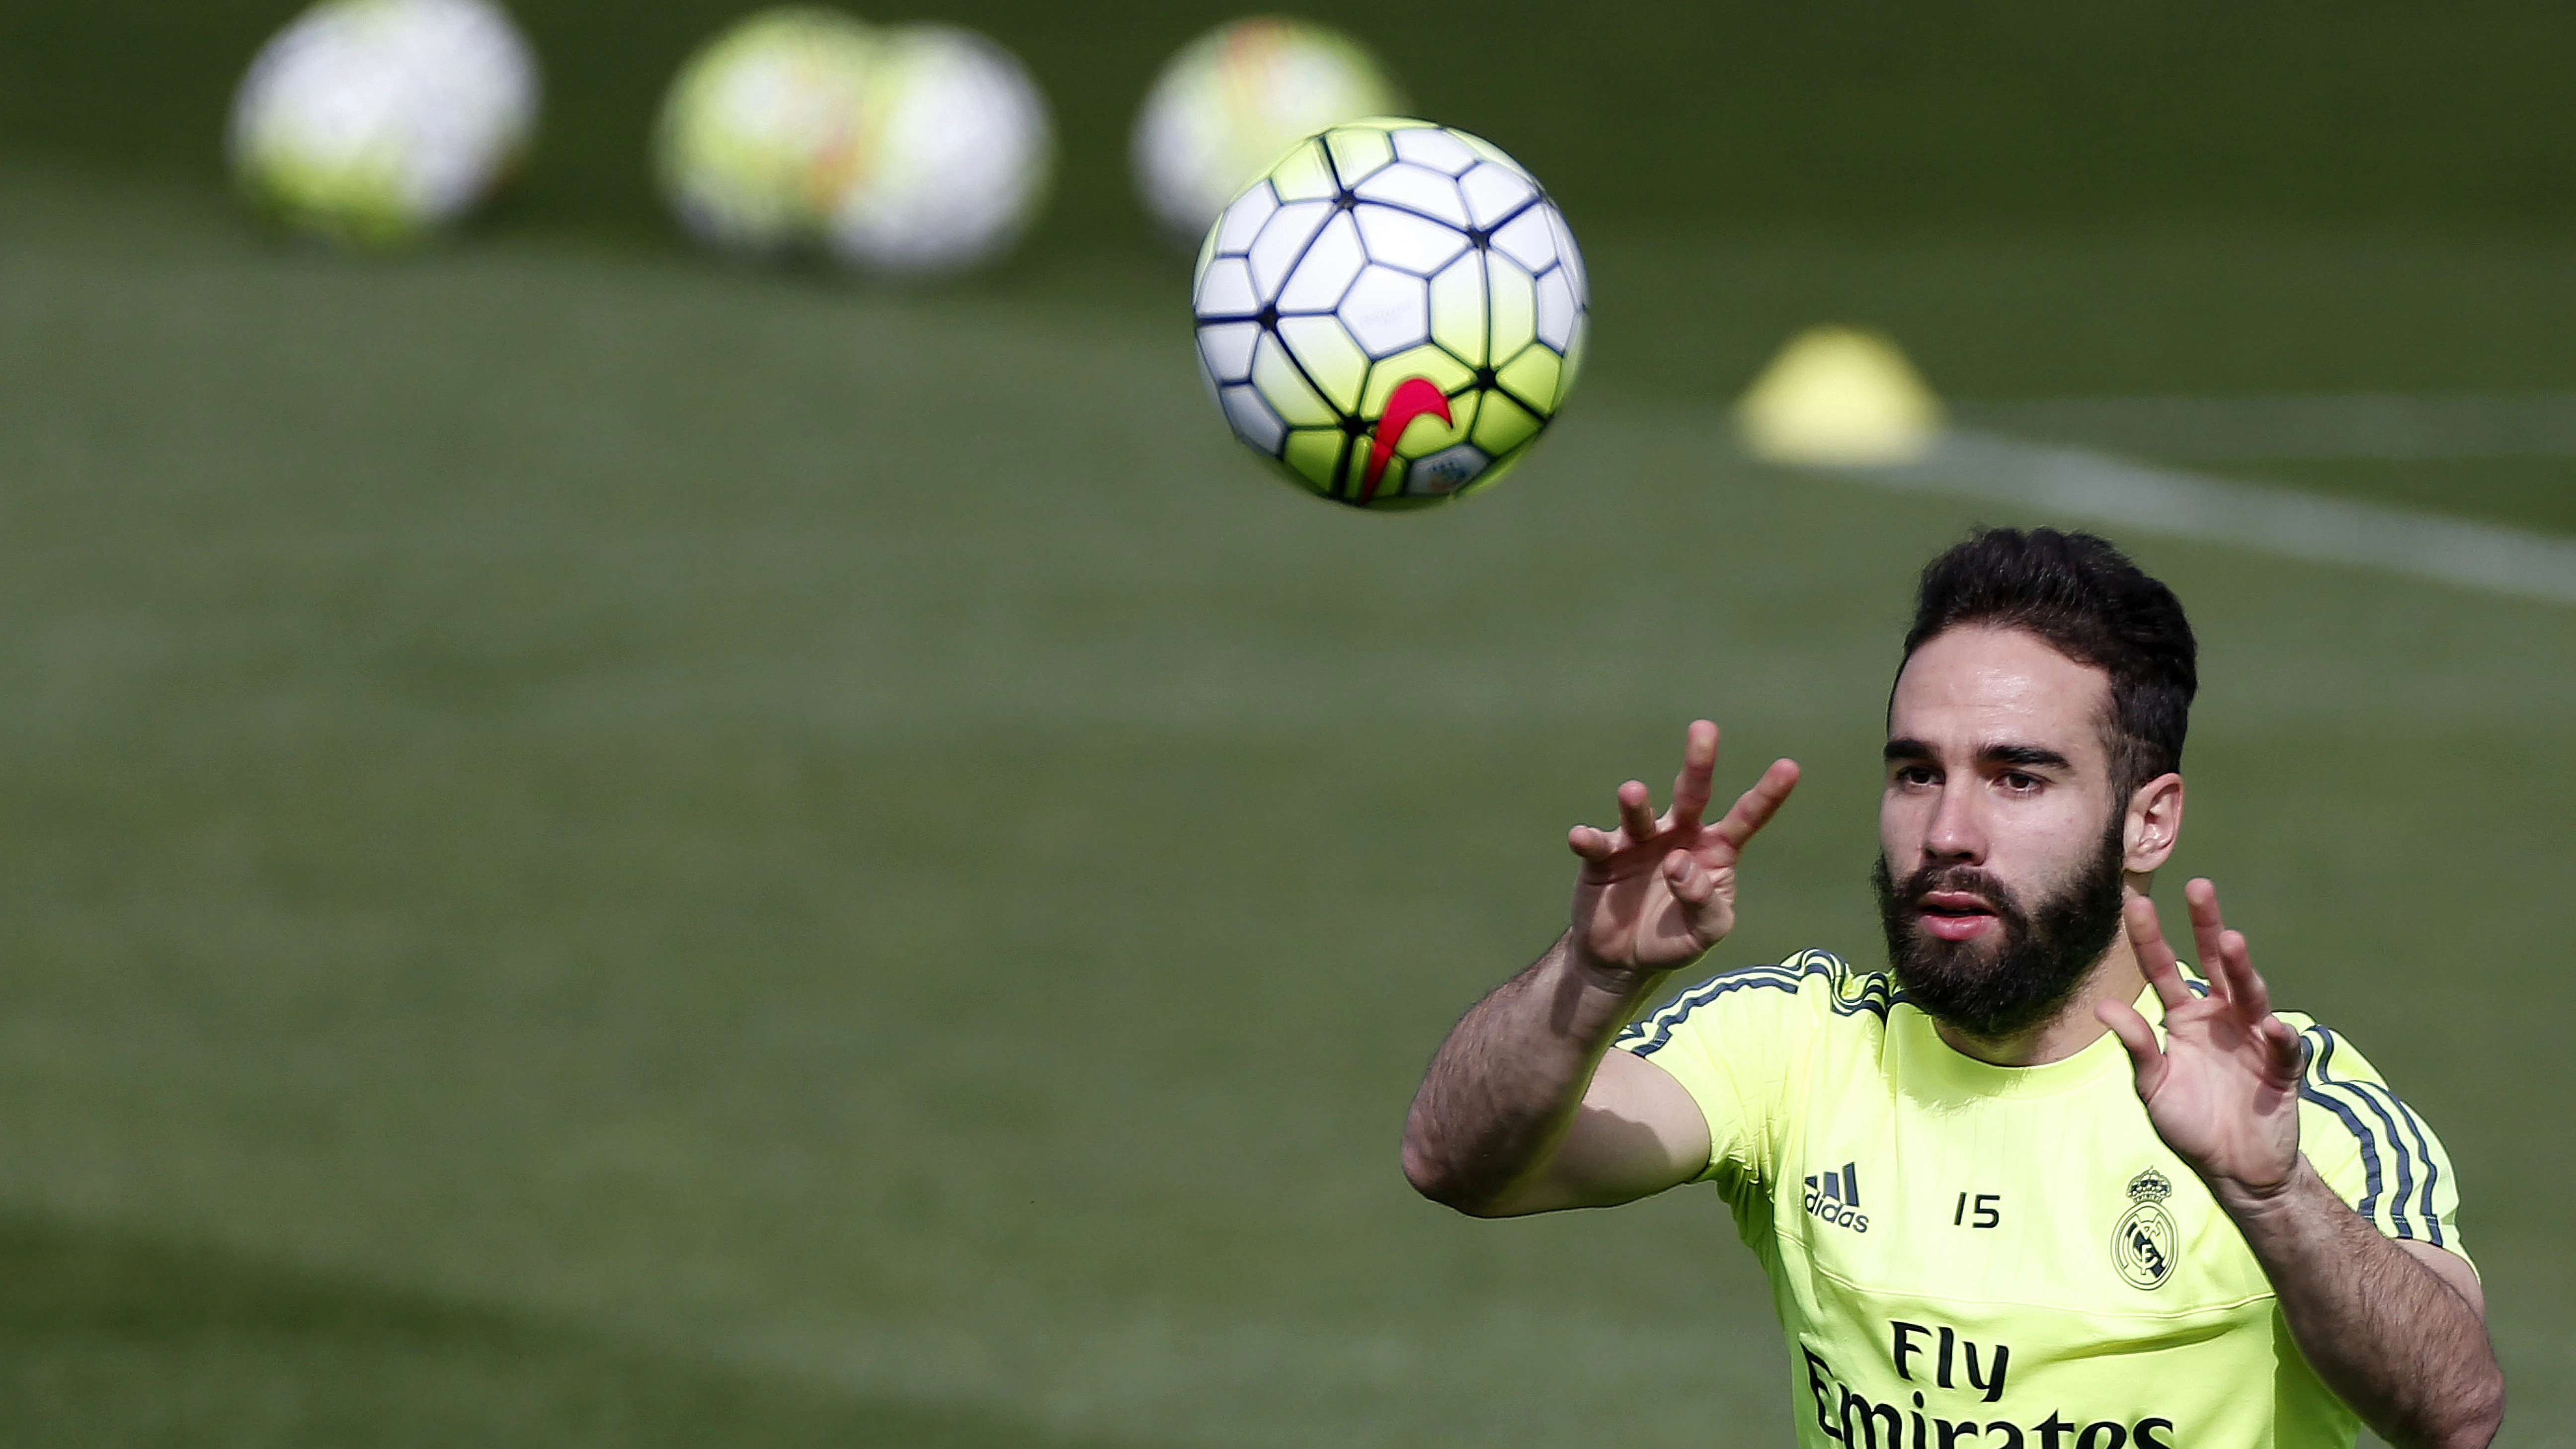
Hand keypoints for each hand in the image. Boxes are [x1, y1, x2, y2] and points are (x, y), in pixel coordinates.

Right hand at [1565, 720, 1798, 978]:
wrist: (1622, 959)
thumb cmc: (1675, 940)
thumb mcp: (1705, 932)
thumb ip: (1704, 902)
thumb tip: (1680, 862)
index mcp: (1714, 851)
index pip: (1745, 819)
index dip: (1766, 794)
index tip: (1789, 767)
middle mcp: (1679, 836)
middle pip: (1691, 795)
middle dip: (1699, 763)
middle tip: (1704, 729)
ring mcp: (1639, 843)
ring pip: (1640, 814)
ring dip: (1636, 803)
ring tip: (1632, 792)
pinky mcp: (1604, 857)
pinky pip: (1596, 844)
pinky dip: (1589, 840)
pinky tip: (1581, 837)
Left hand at [2097, 879, 2303, 1203]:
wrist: (2235, 1169)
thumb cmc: (2191, 1124)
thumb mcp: (2153, 1087)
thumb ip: (2136, 1048)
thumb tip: (2104, 1007)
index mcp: (2186, 1020)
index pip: (2164, 971)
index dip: (2151, 940)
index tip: (2137, 904)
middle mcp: (2222, 1019)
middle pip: (2214, 965)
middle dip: (2208, 926)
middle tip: (2199, 887)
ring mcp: (2254, 1039)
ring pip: (2250, 995)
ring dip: (2242, 970)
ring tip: (2232, 942)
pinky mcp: (2282, 1069)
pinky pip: (2283, 1048)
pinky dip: (2280, 1037)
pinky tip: (2273, 1028)